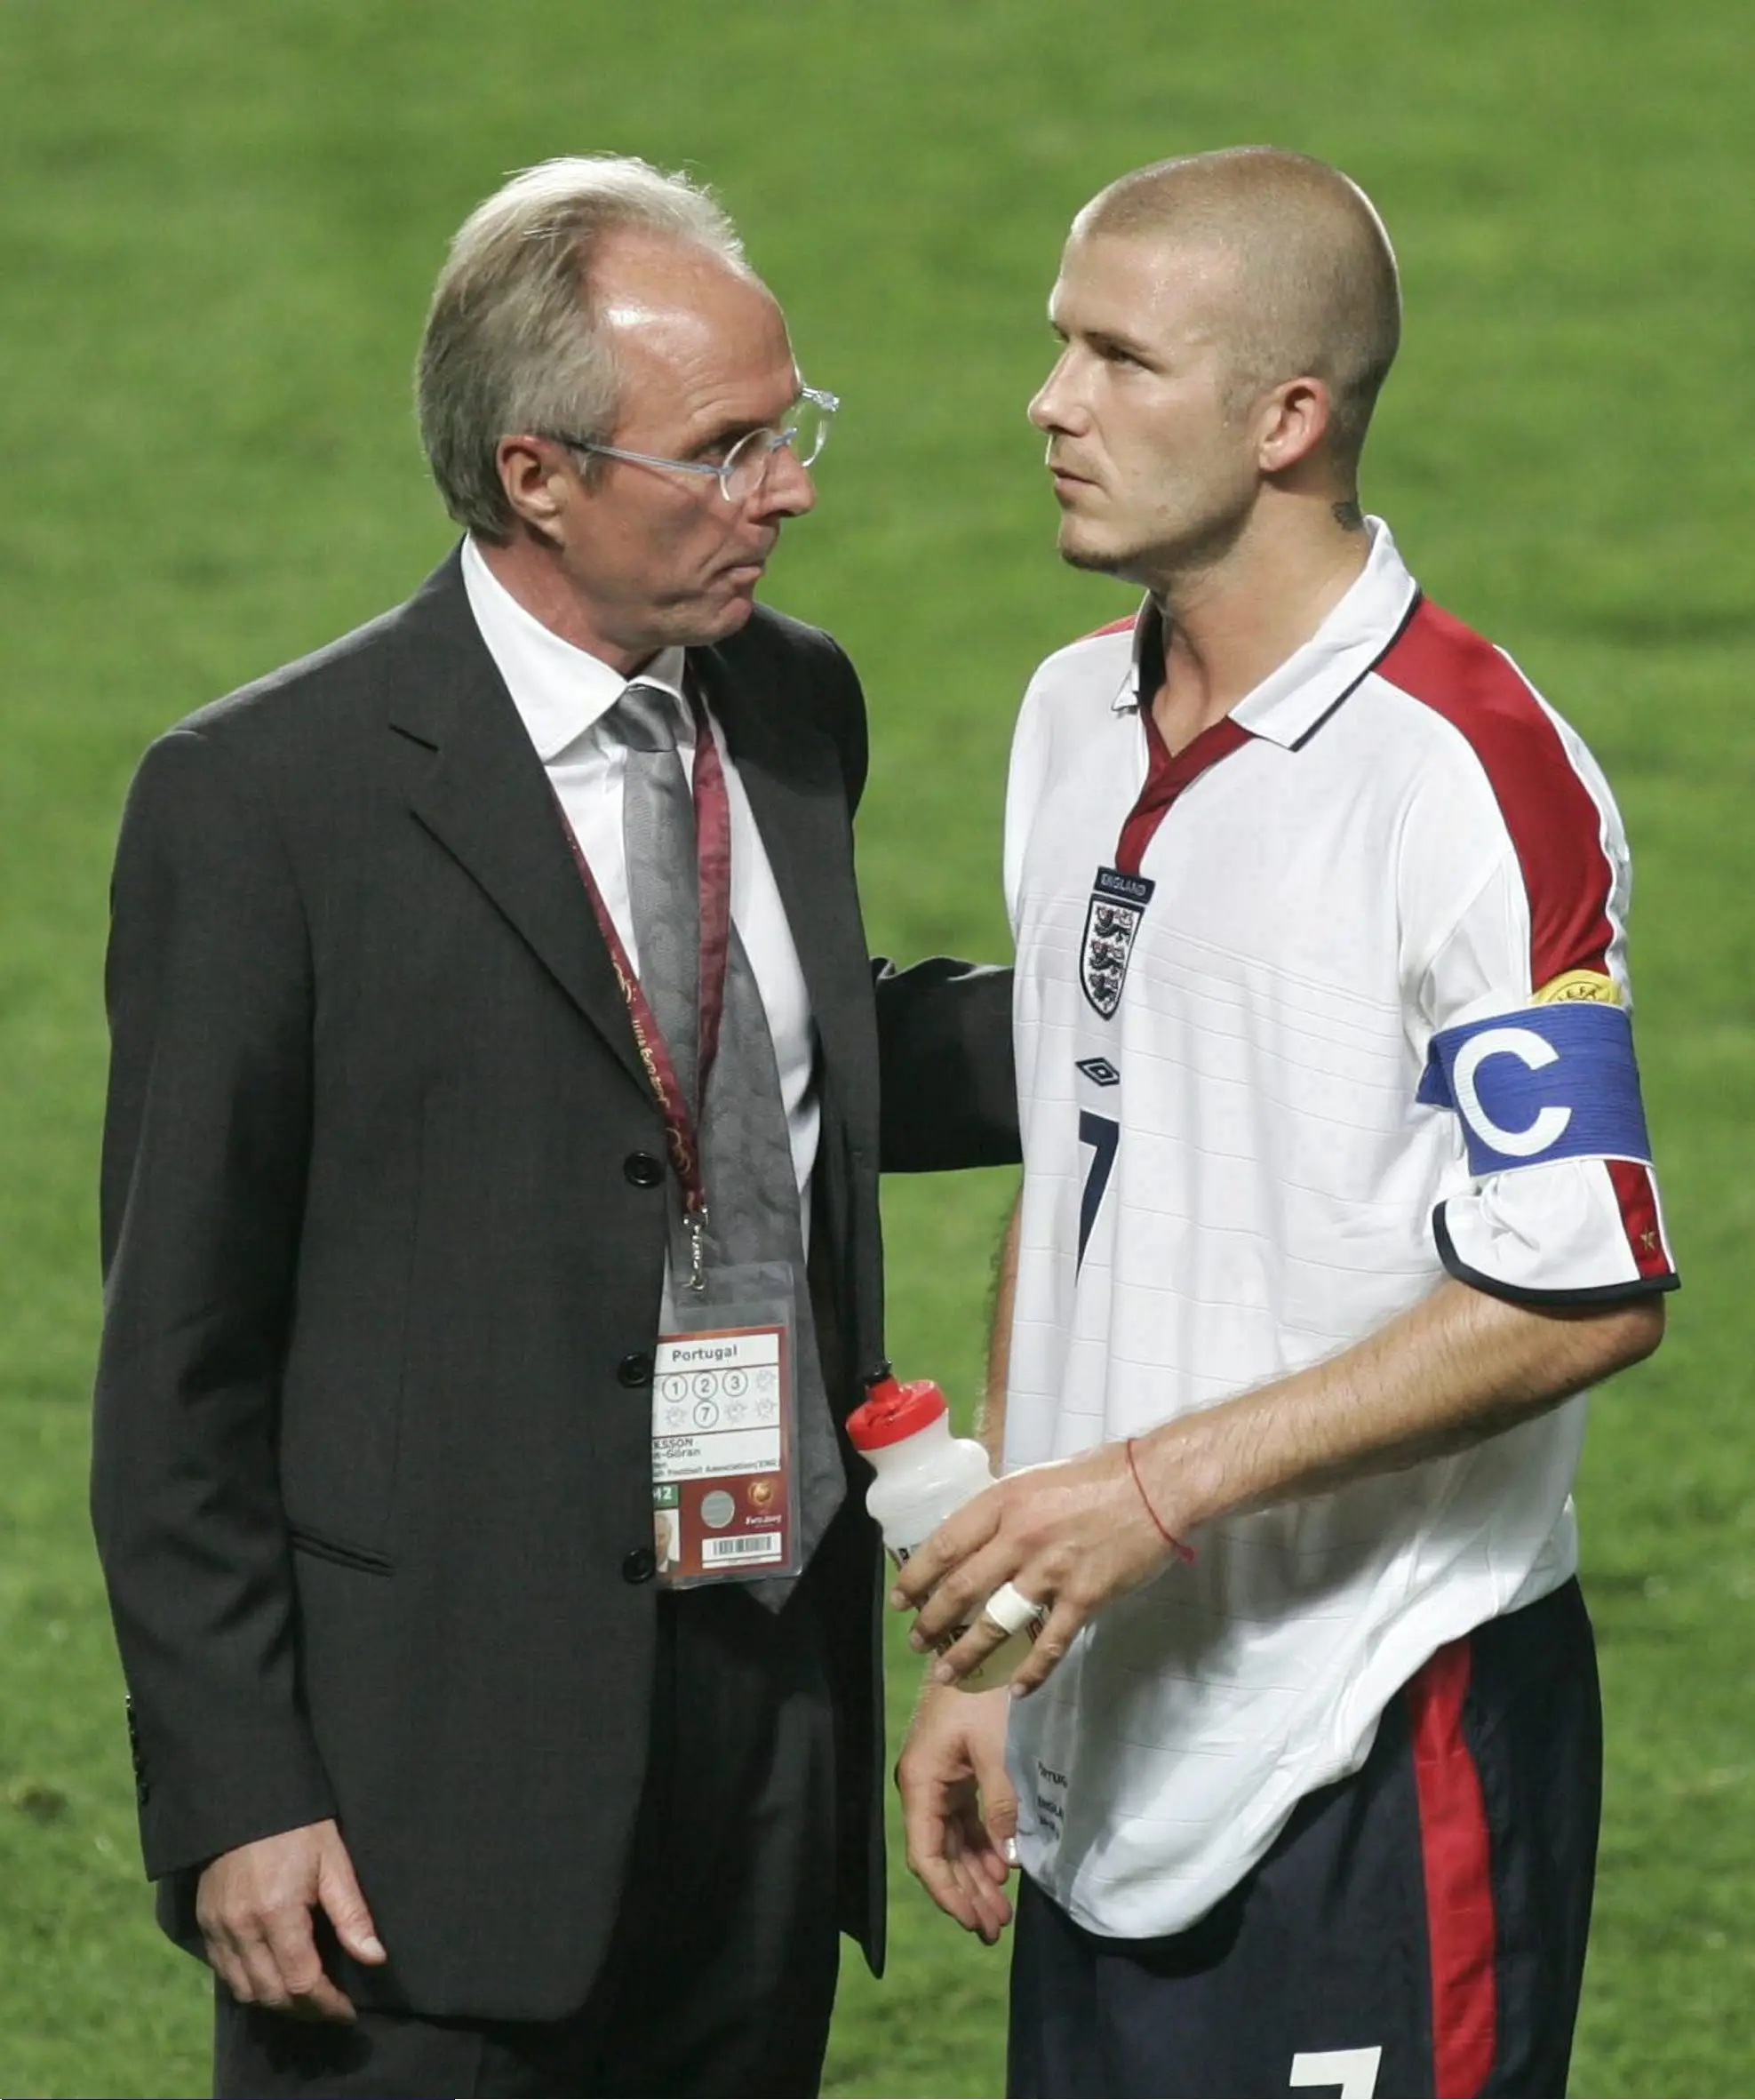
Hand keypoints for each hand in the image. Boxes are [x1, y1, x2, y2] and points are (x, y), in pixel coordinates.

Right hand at [195, 1818, 386, 2020]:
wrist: (245, 1798)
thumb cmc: (298, 1826)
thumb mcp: (333, 1860)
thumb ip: (352, 1913)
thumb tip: (375, 1958)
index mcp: (277, 1913)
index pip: (302, 1982)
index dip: (327, 2004)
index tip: (349, 2010)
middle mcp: (242, 1928)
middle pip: (272, 1995)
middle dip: (304, 2011)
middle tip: (331, 2009)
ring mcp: (218, 1928)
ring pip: (244, 1991)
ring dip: (276, 2003)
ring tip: (306, 2000)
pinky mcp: (205, 1924)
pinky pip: (225, 1973)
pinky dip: (249, 1985)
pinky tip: (273, 1978)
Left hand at [891, 1444, 1182, 1694]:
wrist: (1158, 1486)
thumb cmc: (1098, 1476)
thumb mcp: (1036, 1481)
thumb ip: (1005, 1512)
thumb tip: (976, 1540)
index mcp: (1003, 1502)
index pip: (945, 1544)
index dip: (917, 1576)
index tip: (901, 1599)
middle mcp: (1019, 1537)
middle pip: (961, 1589)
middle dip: (932, 1622)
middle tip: (917, 1642)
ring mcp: (1051, 1571)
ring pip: (995, 1623)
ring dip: (966, 1653)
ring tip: (945, 1673)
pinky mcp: (1084, 1598)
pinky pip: (1049, 1644)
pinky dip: (1030, 1671)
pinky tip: (1015, 1689)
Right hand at [896, 1683, 1016, 1942]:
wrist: (981, 1645)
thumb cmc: (984, 1694)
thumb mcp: (995, 1750)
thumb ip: (999, 1805)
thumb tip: (1006, 1859)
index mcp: (921, 1782)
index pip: (926, 1855)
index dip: (949, 1894)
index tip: (974, 1922)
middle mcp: (923, 1786)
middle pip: (938, 1855)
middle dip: (965, 1894)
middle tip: (995, 1929)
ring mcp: (939, 1780)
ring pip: (951, 1842)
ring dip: (974, 1876)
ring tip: (1000, 1911)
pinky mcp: (956, 1772)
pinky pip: (963, 1822)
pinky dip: (980, 1848)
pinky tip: (1000, 1869)